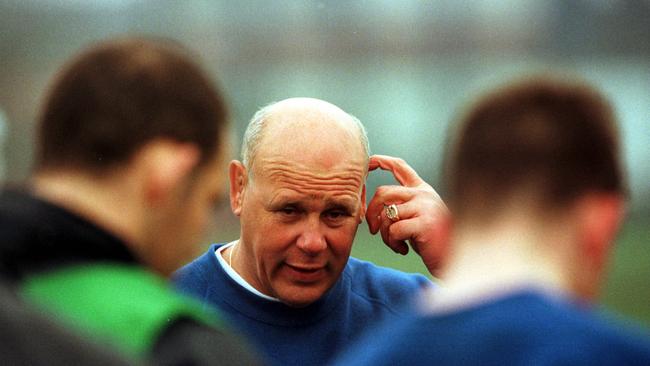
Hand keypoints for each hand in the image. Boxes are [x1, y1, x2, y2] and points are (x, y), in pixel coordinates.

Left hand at [365, 155, 449, 275]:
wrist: (456, 258)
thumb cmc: (434, 242)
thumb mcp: (418, 217)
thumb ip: (403, 207)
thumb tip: (376, 209)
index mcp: (423, 190)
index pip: (400, 167)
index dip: (382, 161)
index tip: (370, 161)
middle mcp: (424, 195)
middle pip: (383, 192)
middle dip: (371, 212)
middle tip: (372, 229)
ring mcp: (425, 207)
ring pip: (386, 214)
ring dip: (385, 235)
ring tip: (396, 244)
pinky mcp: (424, 223)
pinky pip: (394, 230)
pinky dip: (393, 243)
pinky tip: (404, 250)